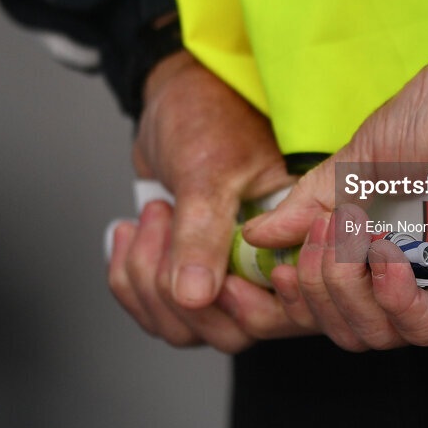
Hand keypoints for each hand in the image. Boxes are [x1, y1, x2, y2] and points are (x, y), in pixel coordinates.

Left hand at [107, 50, 312, 351]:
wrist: (176, 97)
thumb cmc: (209, 116)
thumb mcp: (208, 171)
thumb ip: (204, 234)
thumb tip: (196, 297)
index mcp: (298, 239)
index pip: (286, 310)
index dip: (242, 306)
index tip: (204, 273)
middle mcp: (270, 266)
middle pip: (232, 331)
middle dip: (177, 289)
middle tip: (164, 222)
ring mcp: (228, 275)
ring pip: (189, 327)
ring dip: (147, 280)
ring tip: (150, 218)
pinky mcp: (191, 275)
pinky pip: (159, 311)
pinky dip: (129, 279)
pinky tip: (128, 234)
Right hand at [242, 38, 427, 350]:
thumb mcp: (359, 160)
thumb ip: (311, 204)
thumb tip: (259, 234)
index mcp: (384, 244)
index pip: (327, 302)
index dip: (289, 298)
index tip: (263, 273)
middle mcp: (416, 276)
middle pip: (343, 328)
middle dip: (313, 289)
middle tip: (317, 236)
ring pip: (377, 335)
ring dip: (347, 285)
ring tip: (354, 231)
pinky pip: (426, 329)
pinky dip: (394, 298)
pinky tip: (387, 256)